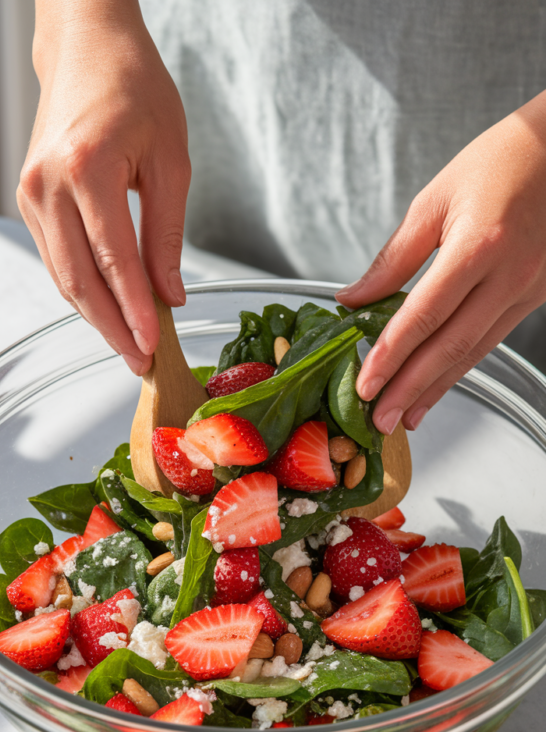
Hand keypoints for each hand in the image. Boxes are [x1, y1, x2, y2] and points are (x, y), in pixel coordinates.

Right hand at [18, 0, 189, 373]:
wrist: (88, 48)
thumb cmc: (134, 89)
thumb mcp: (171, 160)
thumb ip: (169, 233)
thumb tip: (170, 293)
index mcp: (87, 168)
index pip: (114, 261)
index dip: (135, 312)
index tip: (154, 346)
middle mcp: (48, 184)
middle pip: (79, 280)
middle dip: (113, 329)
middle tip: (141, 362)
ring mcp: (31, 193)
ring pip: (63, 276)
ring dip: (96, 316)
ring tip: (130, 344)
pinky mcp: (29, 199)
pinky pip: (57, 259)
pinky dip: (83, 289)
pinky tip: (109, 310)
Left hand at [336, 91, 545, 432]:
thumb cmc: (501, 161)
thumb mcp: (436, 199)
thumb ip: (394, 258)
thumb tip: (354, 299)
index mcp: (479, 245)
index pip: (424, 316)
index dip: (391, 355)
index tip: (365, 383)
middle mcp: (508, 276)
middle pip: (449, 346)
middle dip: (409, 389)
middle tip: (378, 419)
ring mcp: (527, 291)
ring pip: (473, 352)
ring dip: (434, 390)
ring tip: (403, 417)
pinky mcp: (534, 297)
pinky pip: (490, 341)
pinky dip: (459, 369)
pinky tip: (437, 387)